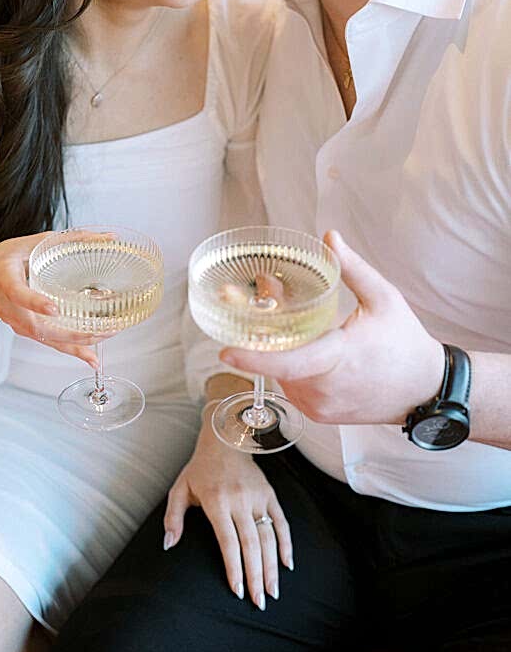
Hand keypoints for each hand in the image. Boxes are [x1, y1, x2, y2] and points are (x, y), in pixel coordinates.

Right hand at [0, 231, 99, 367]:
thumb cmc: (7, 259)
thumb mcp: (31, 243)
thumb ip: (69, 239)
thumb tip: (109, 237)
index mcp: (6, 278)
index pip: (18, 293)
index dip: (35, 303)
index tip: (53, 309)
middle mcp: (9, 306)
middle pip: (37, 326)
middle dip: (68, 333)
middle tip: (96, 331)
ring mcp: (17, 322)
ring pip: (46, 339)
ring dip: (75, 344)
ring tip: (100, 343)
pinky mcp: (27, 330)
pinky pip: (49, 343)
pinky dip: (72, 351)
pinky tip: (91, 358)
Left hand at [163, 416, 292, 609]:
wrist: (225, 439)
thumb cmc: (199, 469)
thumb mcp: (179, 489)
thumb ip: (173, 517)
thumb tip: (168, 545)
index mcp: (217, 501)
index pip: (228, 541)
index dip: (234, 567)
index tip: (237, 590)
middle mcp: (239, 500)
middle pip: (251, 544)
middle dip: (255, 576)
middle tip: (259, 603)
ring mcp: (257, 497)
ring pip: (268, 537)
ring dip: (272, 566)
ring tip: (272, 592)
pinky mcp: (269, 494)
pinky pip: (281, 522)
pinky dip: (286, 544)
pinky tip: (287, 565)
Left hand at [222, 230, 443, 425]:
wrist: (425, 389)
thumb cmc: (406, 343)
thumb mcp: (384, 299)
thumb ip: (353, 268)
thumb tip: (329, 238)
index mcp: (340, 360)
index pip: (289, 363)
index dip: (254, 359)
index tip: (226, 351)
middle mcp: (325, 389)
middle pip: (276, 361)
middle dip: (257, 332)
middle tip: (236, 299)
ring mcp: (321, 406)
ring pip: (281, 374)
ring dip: (273, 348)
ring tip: (270, 318)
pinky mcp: (320, 414)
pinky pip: (291, 386)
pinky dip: (287, 366)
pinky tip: (292, 344)